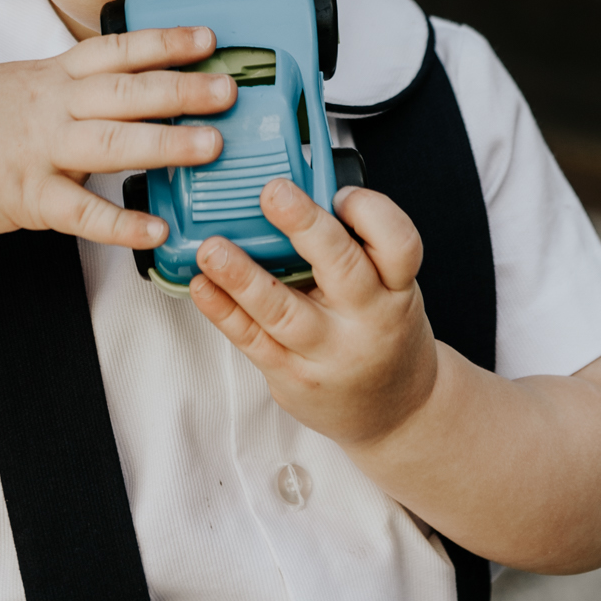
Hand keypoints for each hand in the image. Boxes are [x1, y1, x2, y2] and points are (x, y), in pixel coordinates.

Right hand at [0, 25, 233, 249]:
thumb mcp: (10, 83)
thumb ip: (59, 85)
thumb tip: (104, 82)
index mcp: (49, 77)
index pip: (115, 51)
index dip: (164, 42)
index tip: (207, 36)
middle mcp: (50, 107)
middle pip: (126, 92)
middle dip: (181, 88)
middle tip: (230, 87)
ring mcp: (38, 151)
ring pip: (112, 143)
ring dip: (165, 144)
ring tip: (210, 146)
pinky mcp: (25, 197)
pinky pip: (80, 212)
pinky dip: (119, 223)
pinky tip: (154, 231)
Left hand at [189, 180, 437, 451]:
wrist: (394, 413)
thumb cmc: (384, 333)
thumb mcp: (390, 288)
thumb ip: (356, 246)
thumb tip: (299, 187)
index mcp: (396, 289)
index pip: (398, 244)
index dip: (371, 211)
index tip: (339, 192)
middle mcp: (367, 320)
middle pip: (343, 268)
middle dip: (306, 227)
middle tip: (273, 192)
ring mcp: (327, 353)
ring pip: (284, 311)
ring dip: (244, 276)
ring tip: (213, 247)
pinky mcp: (292, 377)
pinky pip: (252, 339)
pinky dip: (223, 311)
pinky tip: (202, 285)